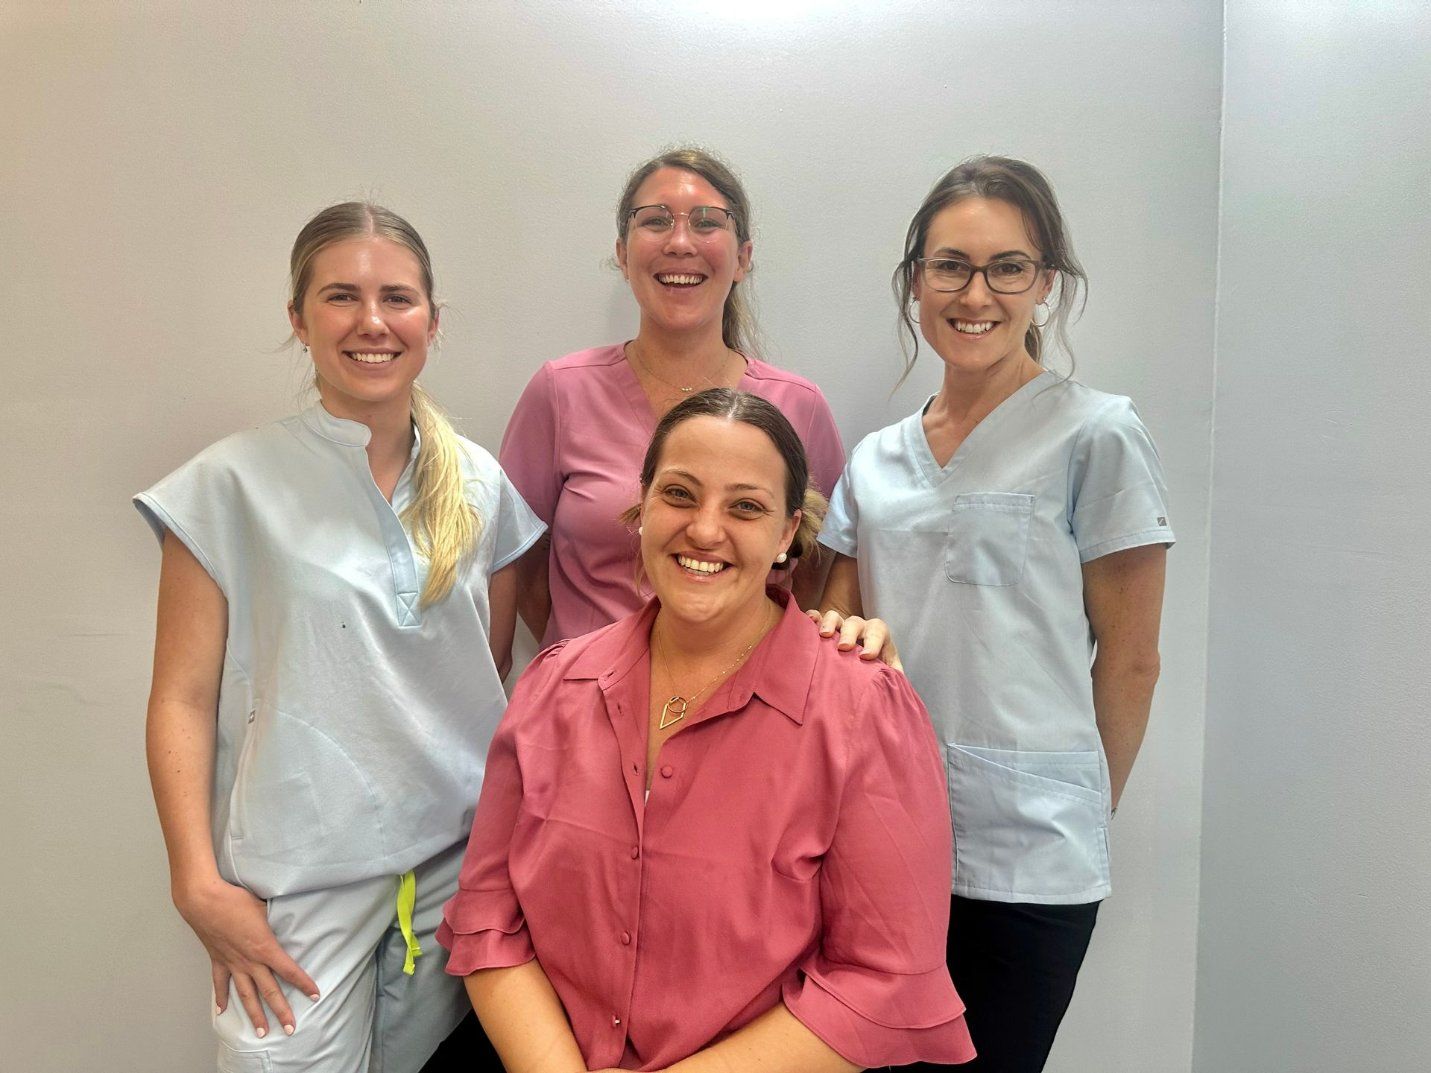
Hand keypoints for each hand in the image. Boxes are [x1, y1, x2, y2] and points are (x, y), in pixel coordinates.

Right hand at [174, 873, 318, 1037]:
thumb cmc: (236, 899)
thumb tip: (285, 918)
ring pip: (245, 995)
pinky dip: (221, 998)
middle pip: (269, 991)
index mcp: (265, 948)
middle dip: (281, 1011)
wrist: (204, 901)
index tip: (315, 995)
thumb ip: (275, 919)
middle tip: (290, 1029)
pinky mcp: (217, 960)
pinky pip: (220, 983)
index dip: (304, 984)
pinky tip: (222, 1012)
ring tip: (261, 1032)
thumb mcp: (265, 906)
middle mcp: (249, 961)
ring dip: (254, 1014)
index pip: (289, 970)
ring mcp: (232, 963)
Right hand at [807, 609, 901, 670]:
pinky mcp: (824, 629)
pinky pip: (817, 618)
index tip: (866, 657)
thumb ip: (892, 678)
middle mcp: (858, 629)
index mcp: (877, 636)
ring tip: (824, 635)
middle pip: (854, 623)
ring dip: (829, 624)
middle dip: (850, 634)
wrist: (862, 671)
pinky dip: (813, 618)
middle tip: (844, 647)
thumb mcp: (888, 674)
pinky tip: (807, 621)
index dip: (873, 642)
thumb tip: (895, 687)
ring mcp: (840, 627)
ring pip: (835, 617)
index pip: (877, 632)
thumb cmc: (875, 671)